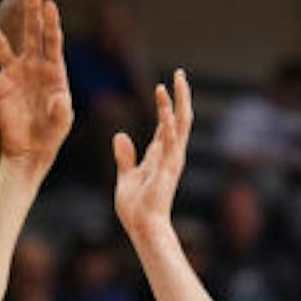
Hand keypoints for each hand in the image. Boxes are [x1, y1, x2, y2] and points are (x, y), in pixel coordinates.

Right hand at [0, 0, 72, 177]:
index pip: (53, 42)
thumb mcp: (61, 123)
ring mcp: (13, 75)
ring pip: (2, 47)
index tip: (50, 5)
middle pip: (31, 34)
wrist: (31, 150)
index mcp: (53, 70)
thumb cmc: (51, 134)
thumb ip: (61, 111)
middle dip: (31, 12)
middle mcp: (32, 66)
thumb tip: (59, 100)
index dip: (51, 24)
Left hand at [113, 70, 193, 234]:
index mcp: (161, 155)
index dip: (167, 104)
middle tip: (180, 73)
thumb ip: (125, 157)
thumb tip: (120, 136)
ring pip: (180, 124)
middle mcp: (171, 154)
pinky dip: (171, 124)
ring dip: (178, 101)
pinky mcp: (168, 168)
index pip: (167, 124)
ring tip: (176, 80)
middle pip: (180, 118)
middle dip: (181, 95)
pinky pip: (171, 142)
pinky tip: (168, 108)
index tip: (165, 85)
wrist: (142, 227)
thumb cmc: (136, 208)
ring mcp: (172, 160)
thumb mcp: (126, 177)